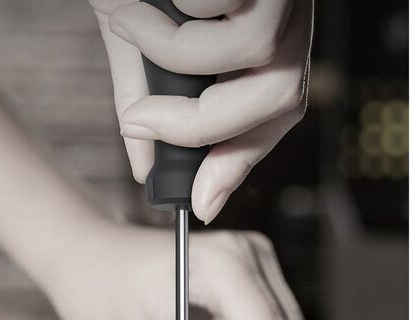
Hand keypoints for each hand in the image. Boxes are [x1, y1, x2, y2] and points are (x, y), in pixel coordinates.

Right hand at [88, 0, 313, 223]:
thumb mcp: (141, 42)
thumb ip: (147, 101)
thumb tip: (142, 166)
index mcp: (269, 46)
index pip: (276, 116)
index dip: (239, 165)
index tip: (200, 204)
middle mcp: (288, 19)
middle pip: (278, 98)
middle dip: (202, 126)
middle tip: (139, 119)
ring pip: (249, 51)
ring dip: (169, 50)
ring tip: (125, 18)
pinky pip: (222, 1)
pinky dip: (174, 5)